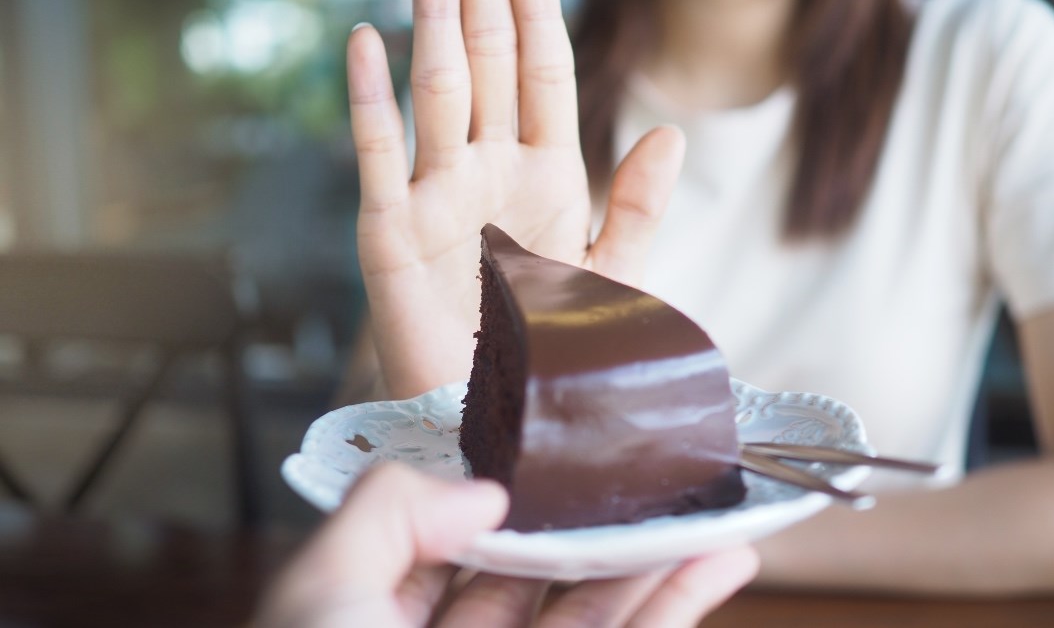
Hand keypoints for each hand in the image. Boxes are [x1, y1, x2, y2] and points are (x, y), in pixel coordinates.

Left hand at [256, 464, 758, 626]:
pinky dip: (683, 602)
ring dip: (657, 559)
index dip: (503, 500)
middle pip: (538, 578)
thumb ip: (386, 512)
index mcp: (382, 626)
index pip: (450, 548)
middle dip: (592, 524)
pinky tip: (724, 556)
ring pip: (600, 615)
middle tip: (647, 470)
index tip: (553, 451)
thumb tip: (484, 494)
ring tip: (707, 504)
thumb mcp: (322, 593)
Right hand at [347, 0, 685, 397]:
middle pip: (490, 72)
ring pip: (438, 96)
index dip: (540, 22)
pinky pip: (380, 154)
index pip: (543, 79)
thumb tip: (670, 132)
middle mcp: (490, 174)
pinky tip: (367, 41)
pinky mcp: (392, 231)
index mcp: (548, 178)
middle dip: (486, 9)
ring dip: (438, 34)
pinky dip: (370, 97)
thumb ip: (637, 208)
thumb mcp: (611, 279)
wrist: (498, 417)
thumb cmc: (554, 350)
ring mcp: (438, 196)